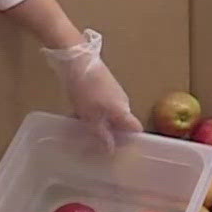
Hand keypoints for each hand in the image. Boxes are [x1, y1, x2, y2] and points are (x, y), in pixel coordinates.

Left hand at [42, 29, 143, 151]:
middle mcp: (121, 102)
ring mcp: (111, 93)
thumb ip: (100, 134)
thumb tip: (110, 150)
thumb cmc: (86, 90)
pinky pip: (100, 105)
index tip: (119, 152)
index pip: (136, 129)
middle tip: (94, 145)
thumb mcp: (90, 116)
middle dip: (109, 135)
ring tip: (81, 131)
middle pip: (121, 124)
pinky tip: (75, 115)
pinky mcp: (102, 86)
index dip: (130, 142)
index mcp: (123, 111)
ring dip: (97, 124)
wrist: (77, 59)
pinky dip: (91, 113)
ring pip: (108, 115)